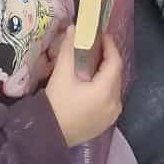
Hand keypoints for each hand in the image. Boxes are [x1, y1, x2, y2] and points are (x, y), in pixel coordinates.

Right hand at [44, 28, 123, 146]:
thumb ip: (69, 49)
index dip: (109, 46)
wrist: (48, 135)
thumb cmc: (56, 104)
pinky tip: (92, 83)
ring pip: (113, 87)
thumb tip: (74, 28)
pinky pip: (110, 99)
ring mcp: (112, 115)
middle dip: (106, 59)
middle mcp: (114, 103)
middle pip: (115, 74)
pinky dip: (104, 88)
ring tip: (92, 63)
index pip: (115, 62)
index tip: (101, 35)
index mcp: (106, 91)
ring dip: (105, 74)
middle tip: (94, 46)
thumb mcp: (61, 75)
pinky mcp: (106, 123)